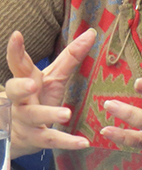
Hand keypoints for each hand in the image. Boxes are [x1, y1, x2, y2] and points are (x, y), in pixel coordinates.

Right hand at [4, 28, 95, 158]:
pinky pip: (51, 139)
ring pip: (35, 117)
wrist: (23, 131)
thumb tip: (92, 32)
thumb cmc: (40, 96)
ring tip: (66, 114)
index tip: (16, 35)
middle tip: (32, 84)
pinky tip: (83, 142)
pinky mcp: (36, 137)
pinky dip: (66, 142)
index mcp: (27, 80)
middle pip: (16, 92)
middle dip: (21, 87)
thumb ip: (71, 56)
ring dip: (49, 115)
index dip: (16, 50)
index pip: (20, 64)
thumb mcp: (54, 76)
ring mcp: (26, 120)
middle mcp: (22, 100)